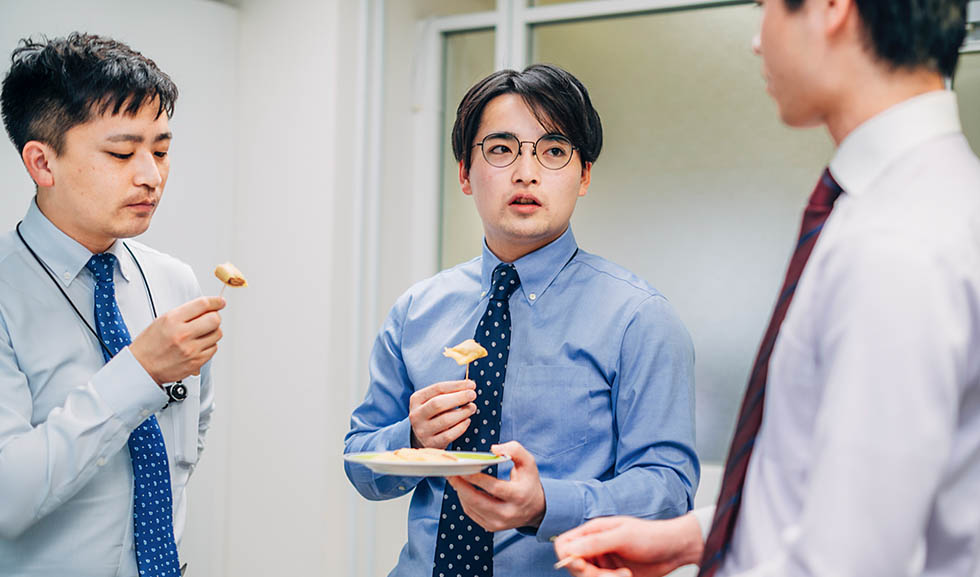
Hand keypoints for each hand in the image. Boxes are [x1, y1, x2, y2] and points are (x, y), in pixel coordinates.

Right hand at [130, 296, 224, 384]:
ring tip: (201, 333)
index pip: (202, 305)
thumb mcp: (162, 321)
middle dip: (215, 317)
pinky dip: (210, 345)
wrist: (141, 368)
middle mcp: (183, 334)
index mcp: (172, 320)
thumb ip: (185, 313)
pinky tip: (199, 344)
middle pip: (215, 319)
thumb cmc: (149, 345)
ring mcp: (191, 350)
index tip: (220, 302)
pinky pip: (214, 348)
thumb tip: (207, 307)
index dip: (215, 301)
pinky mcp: (196, 362)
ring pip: (217, 334)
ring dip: (213, 331)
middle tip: (210, 318)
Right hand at [409, 380, 476, 448]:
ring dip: (463, 412)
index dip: (456, 385)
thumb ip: (449, 392)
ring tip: (472, 408)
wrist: (422, 437)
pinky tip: (467, 421)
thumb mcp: (434, 400)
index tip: (471, 385)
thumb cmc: (433, 413)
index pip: (438, 388)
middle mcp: (416, 415)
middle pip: (438, 403)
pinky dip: (461, 426)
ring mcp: (422, 431)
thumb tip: (470, 386)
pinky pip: (449, 435)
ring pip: (446, 420)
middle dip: (459, 398)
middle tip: (472, 395)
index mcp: (416, 399)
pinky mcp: (430, 443)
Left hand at [447, 441, 545, 531]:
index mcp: (518, 496)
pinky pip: (471, 513)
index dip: (476, 478)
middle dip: (461, 486)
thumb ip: (514, 450)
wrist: (537, 509)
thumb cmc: (529, 481)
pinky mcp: (491, 527)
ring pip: (471, 507)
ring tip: (453, 478)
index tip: (463, 467)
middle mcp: (508, 513)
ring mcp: (499, 523)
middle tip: (450, 473)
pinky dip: (464, 500)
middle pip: (478, 501)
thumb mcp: (528, 462)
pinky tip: (462, 488)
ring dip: (460, 492)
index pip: (494, 488)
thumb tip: (493, 449)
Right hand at [553, 514, 703, 576]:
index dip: (568, 557)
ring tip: (624, 575)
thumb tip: (569, 549)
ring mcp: (603, 562)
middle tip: (610, 575)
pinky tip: (627, 576)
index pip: (565, 544)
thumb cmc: (651, 536)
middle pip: (575, 566)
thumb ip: (595, 542)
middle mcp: (595, 547)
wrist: (674, 550)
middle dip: (591, 574)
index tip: (583, 566)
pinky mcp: (612, 574)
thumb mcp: (623, 536)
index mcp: (593, 532)